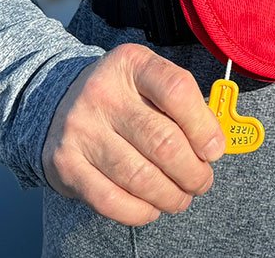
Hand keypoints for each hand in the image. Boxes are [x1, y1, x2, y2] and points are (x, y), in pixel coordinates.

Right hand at [42, 43, 225, 225]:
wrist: (60, 102)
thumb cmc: (122, 96)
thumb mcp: (151, 82)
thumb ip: (184, 105)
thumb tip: (213, 147)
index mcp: (132, 63)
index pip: (177, 90)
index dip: (204, 127)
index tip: (215, 150)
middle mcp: (102, 93)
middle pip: (163, 142)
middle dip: (193, 172)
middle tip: (201, 182)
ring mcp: (80, 128)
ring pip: (140, 177)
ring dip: (170, 196)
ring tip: (181, 198)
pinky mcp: (65, 163)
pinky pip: (111, 200)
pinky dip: (140, 211)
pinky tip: (151, 207)